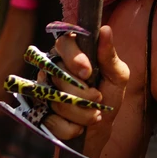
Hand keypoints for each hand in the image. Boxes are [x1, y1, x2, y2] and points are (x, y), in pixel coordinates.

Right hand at [41, 26, 130, 143]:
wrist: (101, 127)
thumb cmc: (109, 95)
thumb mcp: (117, 76)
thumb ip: (109, 56)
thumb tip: (105, 30)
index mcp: (73, 53)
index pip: (64, 43)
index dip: (73, 57)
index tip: (87, 72)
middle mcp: (54, 67)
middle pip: (59, 75)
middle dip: (83, 93)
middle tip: (98, 98)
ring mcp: (43, 89)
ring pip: (57, 100)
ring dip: (82, 113)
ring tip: (95, 114)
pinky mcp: (39, 112)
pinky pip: (51, 120)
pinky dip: (70, 127)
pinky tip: (80, 127)